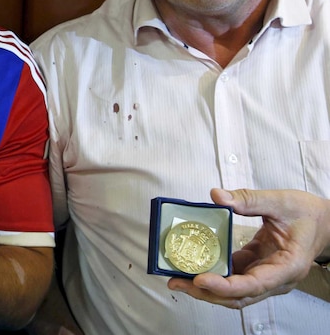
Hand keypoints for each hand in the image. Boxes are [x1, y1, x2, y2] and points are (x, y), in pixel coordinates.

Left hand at [168, 188, 329, 307]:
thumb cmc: (308, 214)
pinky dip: (212, 272)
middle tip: (176, 282)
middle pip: (238, 295)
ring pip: (233, 290)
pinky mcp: (256, 267)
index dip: (226, 286)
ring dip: (205, 286)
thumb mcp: (280, 201)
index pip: (254, 285)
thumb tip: (217, 196)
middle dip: (206, 292)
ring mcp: (265, 275)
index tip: (201, 279)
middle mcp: (275, 278)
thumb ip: (249, 199)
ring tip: (177, 277)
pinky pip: (232, 275)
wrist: (325, 222)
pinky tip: (191, 264)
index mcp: (287, 266)